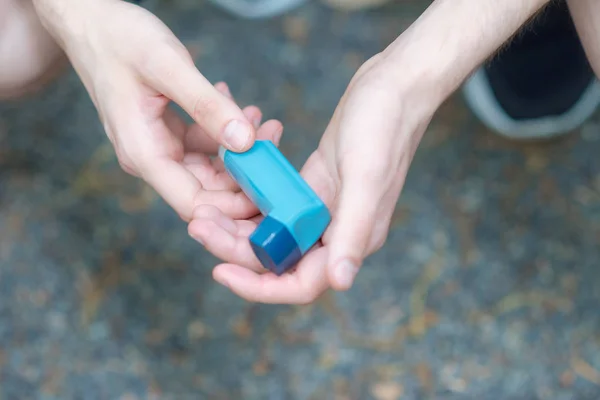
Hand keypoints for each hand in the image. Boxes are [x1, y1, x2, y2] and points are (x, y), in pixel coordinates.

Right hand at [33, 0, 268, 219]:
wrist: (91, 22)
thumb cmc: (119, 40)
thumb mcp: (168, 67)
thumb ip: (207, 106)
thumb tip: (245, 142)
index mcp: (145, 154)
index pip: (194, 204)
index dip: (233, 207)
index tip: (269, 189)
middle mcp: (151, 159)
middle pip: (208, 189)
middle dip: (246, 171)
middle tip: (273, 138)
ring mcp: (159, 147)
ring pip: (210, 166)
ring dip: (239, 148)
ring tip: (261, 119)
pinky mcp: (167, 134)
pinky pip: (204, 145)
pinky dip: (225, 130)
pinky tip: (238, 108)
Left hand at [187, 0, 551, 303]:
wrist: (393, 87)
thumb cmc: (384, 128)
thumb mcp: (366, 178)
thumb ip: (353, 231)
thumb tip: (341, 282)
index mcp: (350, 239)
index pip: (301, 283)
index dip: (259, 286)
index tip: (219, 271)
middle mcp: (335, 231)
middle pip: (278, 259)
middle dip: (235, 249)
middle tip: (197, 226)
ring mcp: (322, 209)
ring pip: (271, 234)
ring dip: (235, 226)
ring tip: (202, 210)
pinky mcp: (312, 187)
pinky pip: (274, 205)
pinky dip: (249, 200)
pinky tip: (227, 186)